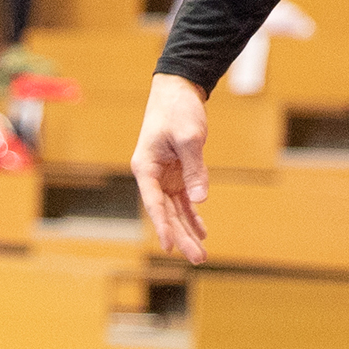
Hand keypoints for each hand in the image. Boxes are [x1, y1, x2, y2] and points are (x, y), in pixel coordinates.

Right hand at [131, 74, 208, 263]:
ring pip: (175, 210)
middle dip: (181, 236)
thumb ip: (195, 169)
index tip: (169, 246)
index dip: (162, 226)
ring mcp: (164, 176)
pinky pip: (184, 200)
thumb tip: (200, 200)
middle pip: (165, 213)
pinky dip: (193, 215)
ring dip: (187, 231)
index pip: (153, 203)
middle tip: (198, 258)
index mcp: (145, 167)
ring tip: (201, 254)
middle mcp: (152, 176)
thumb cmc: (178, 110)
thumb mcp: (189, 137)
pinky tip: (202, 233)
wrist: (178, 90)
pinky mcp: (177, 174)